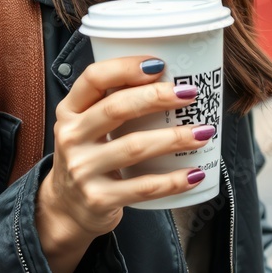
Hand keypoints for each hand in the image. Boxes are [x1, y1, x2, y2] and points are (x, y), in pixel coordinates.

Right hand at [39, 55, 211, 243]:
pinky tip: (195, 173)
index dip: (126, 67)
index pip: (93, 78)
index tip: (159, 64)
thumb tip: (169, 80)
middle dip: (157, 97)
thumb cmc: (89, 156)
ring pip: (135, 147)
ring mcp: (83, 169)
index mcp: (69, 110)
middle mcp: (71, 136)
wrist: (68, 209)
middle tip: (190, 94)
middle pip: (117, 108)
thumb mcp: (86, 125)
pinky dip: (173, 180)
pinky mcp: (99, 199)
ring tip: (203, 131)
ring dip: (174, 138)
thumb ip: (112, 103)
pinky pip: (143, 187)